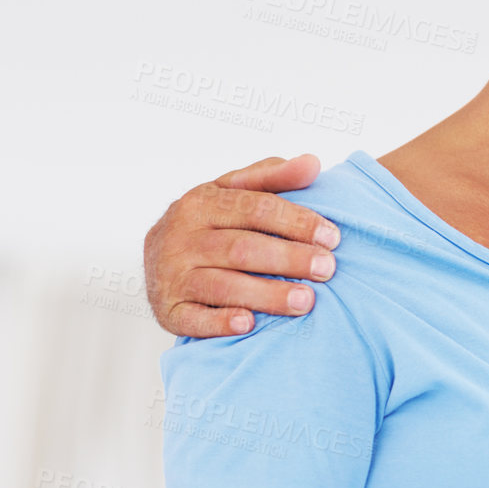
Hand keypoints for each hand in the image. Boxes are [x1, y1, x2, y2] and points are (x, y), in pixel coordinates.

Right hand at [143, 154, 339, 336]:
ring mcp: (172, 275)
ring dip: (266, 295)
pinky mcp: (168, 310)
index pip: (256, 208)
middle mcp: (183, 237)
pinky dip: (220, 323)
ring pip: (223, 285)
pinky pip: (193, 319)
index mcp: (202, 202)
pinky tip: (249, 325)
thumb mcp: (233, 192)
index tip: (332, 237)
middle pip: (242, 248)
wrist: (156, 258)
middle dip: (289, 258)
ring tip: (305, 301)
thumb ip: (273, 177)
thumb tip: (313, 163)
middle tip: (327, 269)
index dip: (297, 222)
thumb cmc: (210, 223)